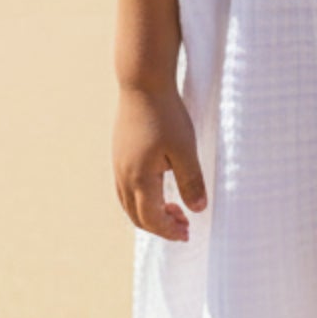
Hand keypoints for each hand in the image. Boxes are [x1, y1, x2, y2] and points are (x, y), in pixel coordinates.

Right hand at [113, 84, 207, 241]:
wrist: (142, 83)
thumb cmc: (166, 114)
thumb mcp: (185, 149)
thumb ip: (191, 182)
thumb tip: (198, 210)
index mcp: (140, 179)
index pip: (152, 219)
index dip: (169, 230)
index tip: (187, 233)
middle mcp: (124, 175)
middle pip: (137, 216)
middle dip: (160, 226)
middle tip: (183, 226)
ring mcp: (118, 164)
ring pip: (128, 203)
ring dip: (149, 213)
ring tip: (173, 210)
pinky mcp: (119, 153)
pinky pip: (125, 187)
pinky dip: (141, 199)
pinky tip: (157, 188)